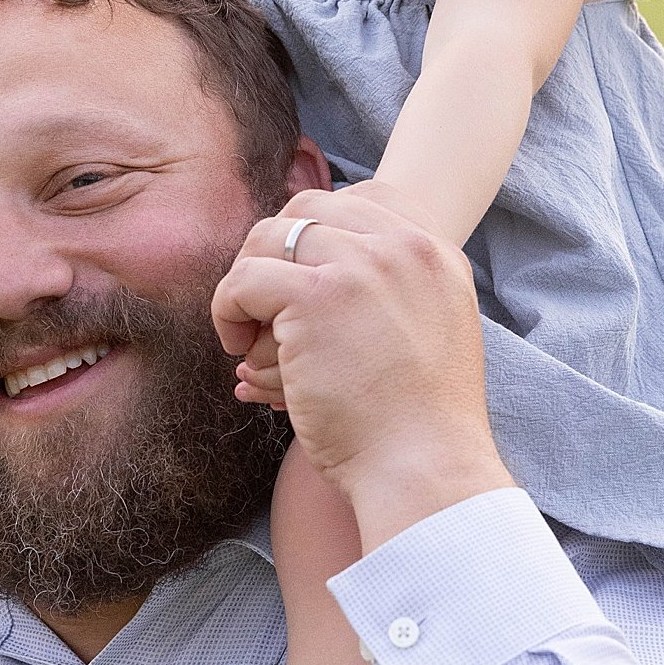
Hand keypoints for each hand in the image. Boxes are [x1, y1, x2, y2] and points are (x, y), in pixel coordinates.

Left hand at [218, 179, 444, 404]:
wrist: (424, 467)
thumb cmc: (418, 422)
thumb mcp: (434, 329)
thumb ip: (397, 287)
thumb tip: (319, 267)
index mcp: (436, 252)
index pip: (365, 197)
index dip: (319, 228)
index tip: (300, 271)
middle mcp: (403, 247)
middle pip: (309, 208)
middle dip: (273, 249)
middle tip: (261, 301)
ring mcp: (359, 267)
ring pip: (270, 237)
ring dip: (246, 281)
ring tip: (245, 331)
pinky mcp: (315, 298)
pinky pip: (243, 280)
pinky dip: (227, 311)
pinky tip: (235, 347)